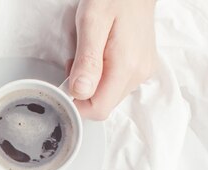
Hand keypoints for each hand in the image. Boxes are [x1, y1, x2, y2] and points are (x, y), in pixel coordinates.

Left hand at [67, 0, 156, 119]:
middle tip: (75, 63)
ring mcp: (142, 73)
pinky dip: (102, 78)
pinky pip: (116, 86)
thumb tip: (79, 92)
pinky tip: (100, 57)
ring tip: (88, 55)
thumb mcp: (91, 22)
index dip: (76, 104)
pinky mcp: (142, 69)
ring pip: (108, 97)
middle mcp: (138, 74)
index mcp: (126, 66)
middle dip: (82, 93)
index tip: (64, 86)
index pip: (98, 109)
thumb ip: (87, 60)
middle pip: (103, 106)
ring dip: (91, 85)